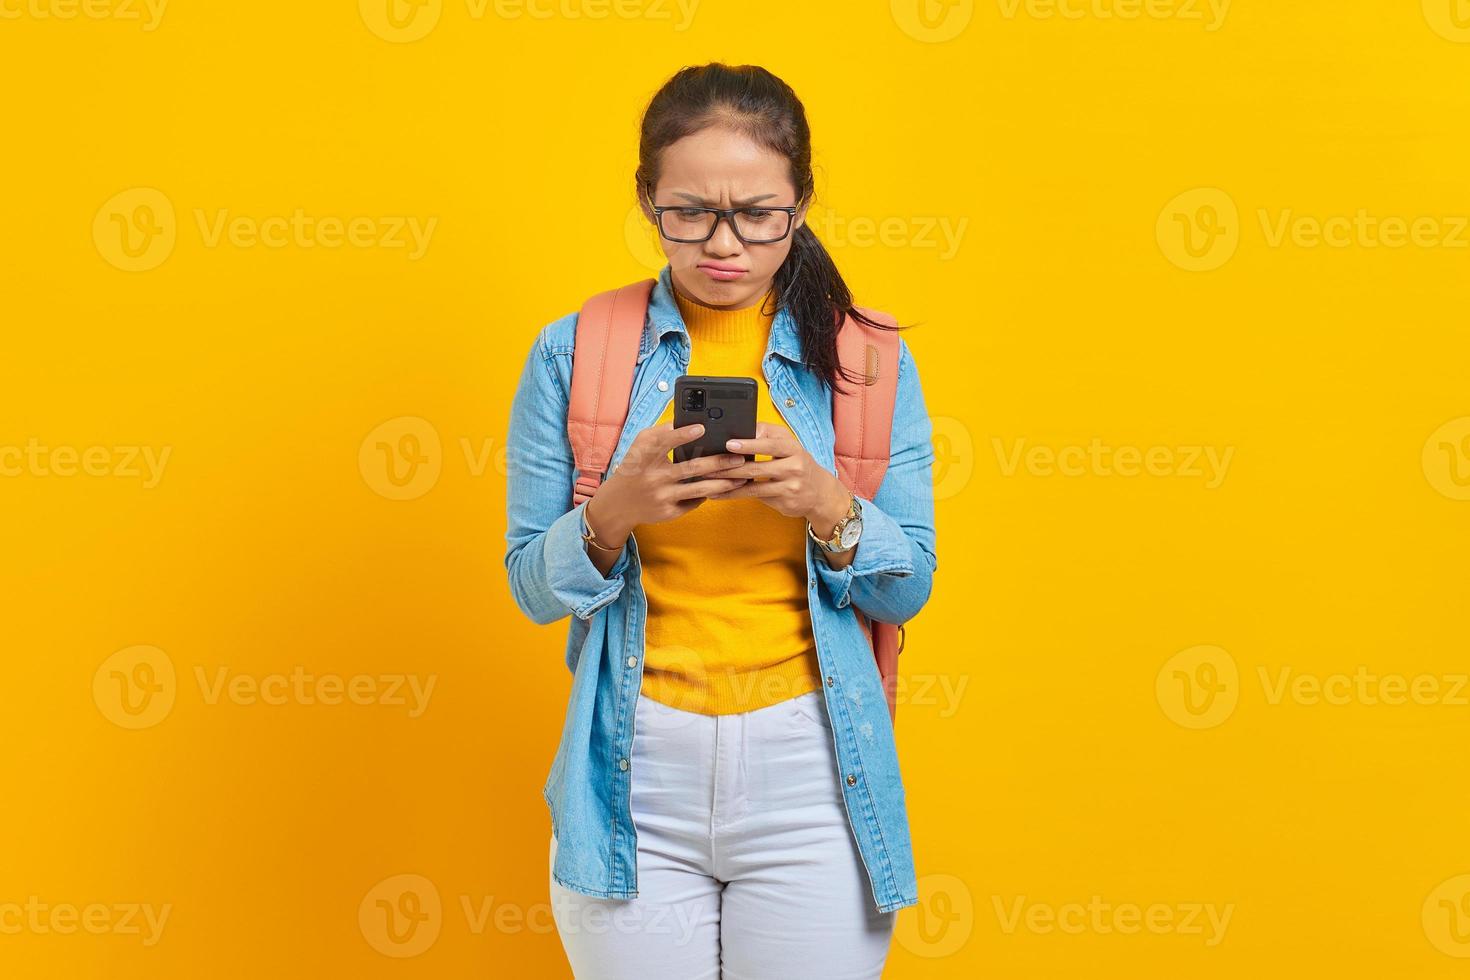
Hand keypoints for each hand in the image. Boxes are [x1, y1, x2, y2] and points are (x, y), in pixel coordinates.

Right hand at [584, 422, 749, 544]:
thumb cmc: (635, 467)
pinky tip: (725, 489)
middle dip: (719, 462)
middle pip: (692, 468)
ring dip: (723, 483)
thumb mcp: (640, 446)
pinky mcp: (668, 512)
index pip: (664, 442)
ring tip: (742, 477)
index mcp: (645, 456)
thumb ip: (662, 433)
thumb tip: (688, 422)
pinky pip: (695, 502)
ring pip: (700, 489)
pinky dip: (710, 495)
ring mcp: (662, 496)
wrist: (619, 504)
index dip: (683, 434)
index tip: (703, 427)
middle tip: (739, 457)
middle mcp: (654, 477)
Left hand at [705, 421, 850, 532]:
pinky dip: (735, 495)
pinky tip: (719, 494)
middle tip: (708, 465)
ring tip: (708, 481)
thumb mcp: (788, 444)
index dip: (749, 444)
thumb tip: (744, 428)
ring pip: (754, 486)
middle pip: (758, 467)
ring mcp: (790, 486)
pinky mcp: (784, 502)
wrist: (820, 492)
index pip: (770, 444)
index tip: (729, 444)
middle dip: (730, 467)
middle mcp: (794, 467)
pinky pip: (755, 498)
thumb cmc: (797, 463)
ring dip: (728, 484)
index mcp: (793, 448)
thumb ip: (767, 434)